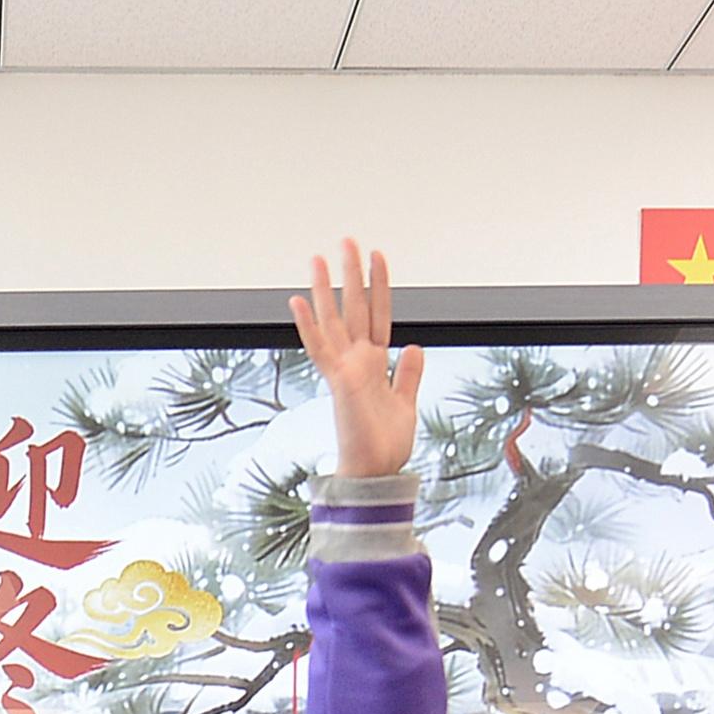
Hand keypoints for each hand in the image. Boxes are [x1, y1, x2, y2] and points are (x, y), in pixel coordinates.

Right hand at [289, 238, 420, 485]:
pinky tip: (299, 301)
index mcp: (373, 365)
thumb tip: (414, 347)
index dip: (379, 287)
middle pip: (354, 308)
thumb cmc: (386, 446)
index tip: (378, 258)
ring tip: (319, 258)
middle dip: (351, 274)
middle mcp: (356, 362)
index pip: (377, 316)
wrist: (376, 473)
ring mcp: (345, 370)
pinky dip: (309, 326)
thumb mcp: (406, 402)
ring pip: (333, 321)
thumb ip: (408, 374)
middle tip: (347, 240)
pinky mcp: (339, 382)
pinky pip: (320, 349)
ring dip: (327, 289)